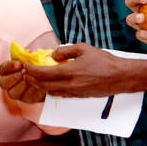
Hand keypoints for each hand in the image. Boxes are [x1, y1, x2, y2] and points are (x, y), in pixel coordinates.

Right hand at [0, 59, 46, 103]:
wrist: (50, 75)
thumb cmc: (39, 63)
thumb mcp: (34, 57)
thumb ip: (29, 55)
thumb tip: (31, 53)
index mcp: (8, 71)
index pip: (2, 69)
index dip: (9, 67)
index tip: (19, 64)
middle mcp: (9, 84)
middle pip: (3, 83)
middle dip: (14, 78)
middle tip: (24, 73)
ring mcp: (17, 93)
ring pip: (13, 93)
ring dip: (23, 86)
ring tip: (33, 80)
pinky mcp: (28, 99)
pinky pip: (28, 98)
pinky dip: (34, 91)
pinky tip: (40, 85)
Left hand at [21, 43, 145, 97]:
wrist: (119, 77)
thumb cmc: (104, 61)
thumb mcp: (83, 48)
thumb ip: (65, 50)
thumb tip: (53, 55)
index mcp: (69, 71)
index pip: (43, 73)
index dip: (31, 70)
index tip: (26, 65)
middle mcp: (69, 84)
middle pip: (43, 86)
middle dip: (32, 80)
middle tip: (27, 74)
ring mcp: (74, 93)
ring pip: (51, 92)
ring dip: (41, 87)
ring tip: (36, 80)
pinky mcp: (79, 96)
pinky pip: (60, 95)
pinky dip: (52, 90)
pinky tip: (51, 84)